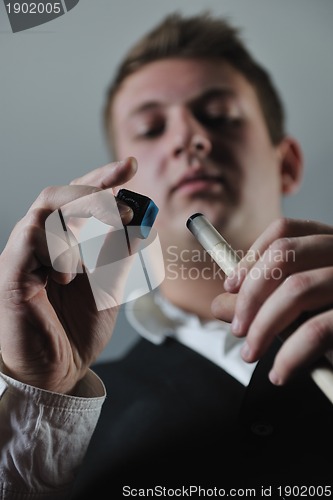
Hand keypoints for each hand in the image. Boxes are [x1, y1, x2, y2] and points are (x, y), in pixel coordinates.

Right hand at [0, 157, 136, 392]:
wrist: (58, 373)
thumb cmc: (78, 331)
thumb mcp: (110, 287)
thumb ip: (119, 255)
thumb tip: (141, 223)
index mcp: (61, 245)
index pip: (78, 201)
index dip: (101, 179)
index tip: (129, 166)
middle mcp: (38, 245)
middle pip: (57, 196)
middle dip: (93, 187)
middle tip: (123, 189)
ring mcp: (22, 258)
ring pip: (44, 213)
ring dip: (82, 215)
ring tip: (108, 235)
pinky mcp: (11, 276)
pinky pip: (30, 242)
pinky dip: (59, 248)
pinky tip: (70, 274)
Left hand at [211, 218, 332, 384]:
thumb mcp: (306, 302)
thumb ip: (264, 301)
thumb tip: (219, 305)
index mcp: (331, 243)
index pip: (284, 231)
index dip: (251, 257)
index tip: (231, 286)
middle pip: (284, 255)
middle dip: (251, 295)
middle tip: (238, 329)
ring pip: (297, 289)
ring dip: (264, 327)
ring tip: (250, 353)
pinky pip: (319, 329)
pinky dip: (291, 355)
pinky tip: (280, 371)